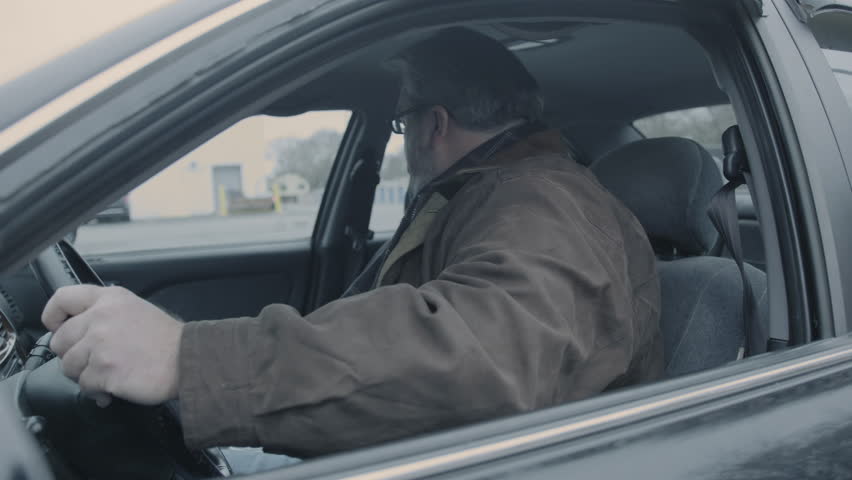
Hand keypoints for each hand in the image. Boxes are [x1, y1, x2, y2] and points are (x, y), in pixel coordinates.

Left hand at [41, 285, 183, 405]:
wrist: (189, 360)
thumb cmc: (167, 340)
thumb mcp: (135, 309)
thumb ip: (104, 313)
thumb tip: (77, 329)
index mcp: (109, 299)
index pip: (62, 298)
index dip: (54, 317)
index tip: (59, 328)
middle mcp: (101, 318)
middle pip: (60, 341)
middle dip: (73, 355)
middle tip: (93, 360)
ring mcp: (101, 345)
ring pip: (69, 366)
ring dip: (85, 374)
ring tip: (108, 374)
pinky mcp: (104, 371)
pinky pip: (84, 386)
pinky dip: (97, 391)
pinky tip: (114, 386)